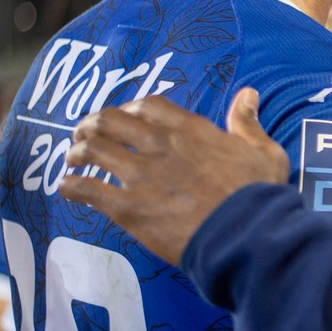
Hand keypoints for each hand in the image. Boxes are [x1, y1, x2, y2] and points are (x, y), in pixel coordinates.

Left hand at [59, 89, 288, 264]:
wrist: (245, 235)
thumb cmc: (258, 196)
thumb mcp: (264, 151)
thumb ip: (248, 123)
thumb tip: (248, 94)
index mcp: (189, 130)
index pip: (148, 105)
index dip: (130, 108)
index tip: (125, 117)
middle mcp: (159, 145)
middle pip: (110, 120)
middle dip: (93, 124)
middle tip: (85, 134)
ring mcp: (140, 175)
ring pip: (93, 150)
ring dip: (78, 152)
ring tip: (72, 158)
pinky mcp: (128, 208)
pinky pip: (87, 189)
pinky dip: (72, 186)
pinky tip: (66, 187)